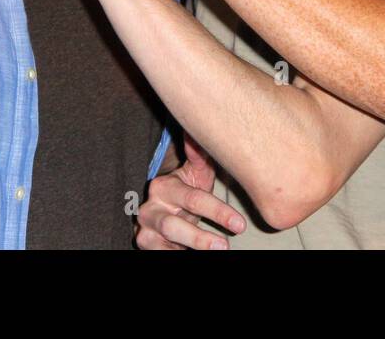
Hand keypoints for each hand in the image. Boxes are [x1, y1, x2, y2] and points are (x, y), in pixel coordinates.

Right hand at [135, 135, 244, 249]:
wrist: (164, 211)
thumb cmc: (185, 192)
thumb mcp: (195, 176)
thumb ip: (200, 158)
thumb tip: (198, 131)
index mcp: (163, 186)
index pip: (193, 199)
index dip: (218, 212)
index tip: (239, 224)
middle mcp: (150, 207)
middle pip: (174, 225)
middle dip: (200, 237)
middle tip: (225, 245)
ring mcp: (146, 227)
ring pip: (166, 239)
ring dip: (193, 245)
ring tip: (218, 249)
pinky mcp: (144, 242)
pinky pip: (160, 252)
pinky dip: (176, 252)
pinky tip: (192, 253)